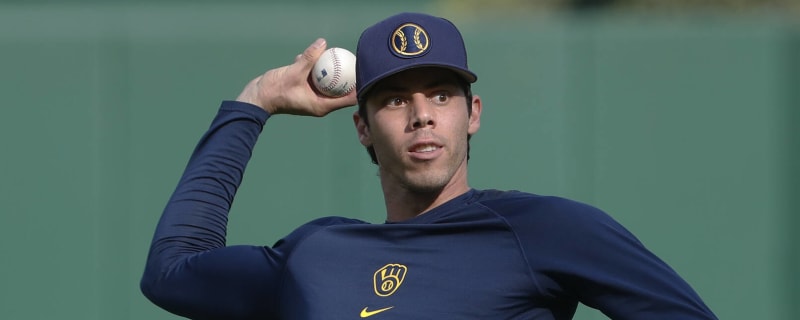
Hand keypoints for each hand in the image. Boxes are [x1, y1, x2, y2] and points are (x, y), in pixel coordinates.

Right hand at [236, 38, 357, 116]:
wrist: (257, 97)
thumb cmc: (275, 91)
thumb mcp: (294, 72)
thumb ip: (309, 58)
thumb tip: (322, 43)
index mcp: (321, 106)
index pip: (347, 99)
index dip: (357, 87)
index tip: (361, 73)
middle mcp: (319, 103)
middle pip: (340, 90)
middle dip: (346, 77)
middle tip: (352, 61)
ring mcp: (311, 96)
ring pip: (326, 82)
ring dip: (330, 70)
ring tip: (337, 55)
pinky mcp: (303, 89)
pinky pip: (314, 78)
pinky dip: (314, 68)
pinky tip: (314, 54)